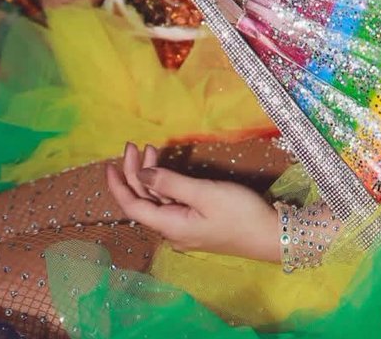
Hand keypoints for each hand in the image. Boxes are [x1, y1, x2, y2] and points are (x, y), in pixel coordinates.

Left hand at [107, 141, 281, 260]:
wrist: (270, 235)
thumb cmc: (238, 213)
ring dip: (150, 175)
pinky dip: (165, 183)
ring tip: (150, 148)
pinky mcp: (196, 223)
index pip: (133, 206)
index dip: (119, 185)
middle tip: (135, 145)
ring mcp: (184, 228)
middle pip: (144, 202)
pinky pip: (171, 203)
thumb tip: (142, 173)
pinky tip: (166, 169)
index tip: (110, 164)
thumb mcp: (204, 194)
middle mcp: (172, 230)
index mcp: (170, 226)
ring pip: (157, 200)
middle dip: (135, 173)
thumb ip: (170, 182)